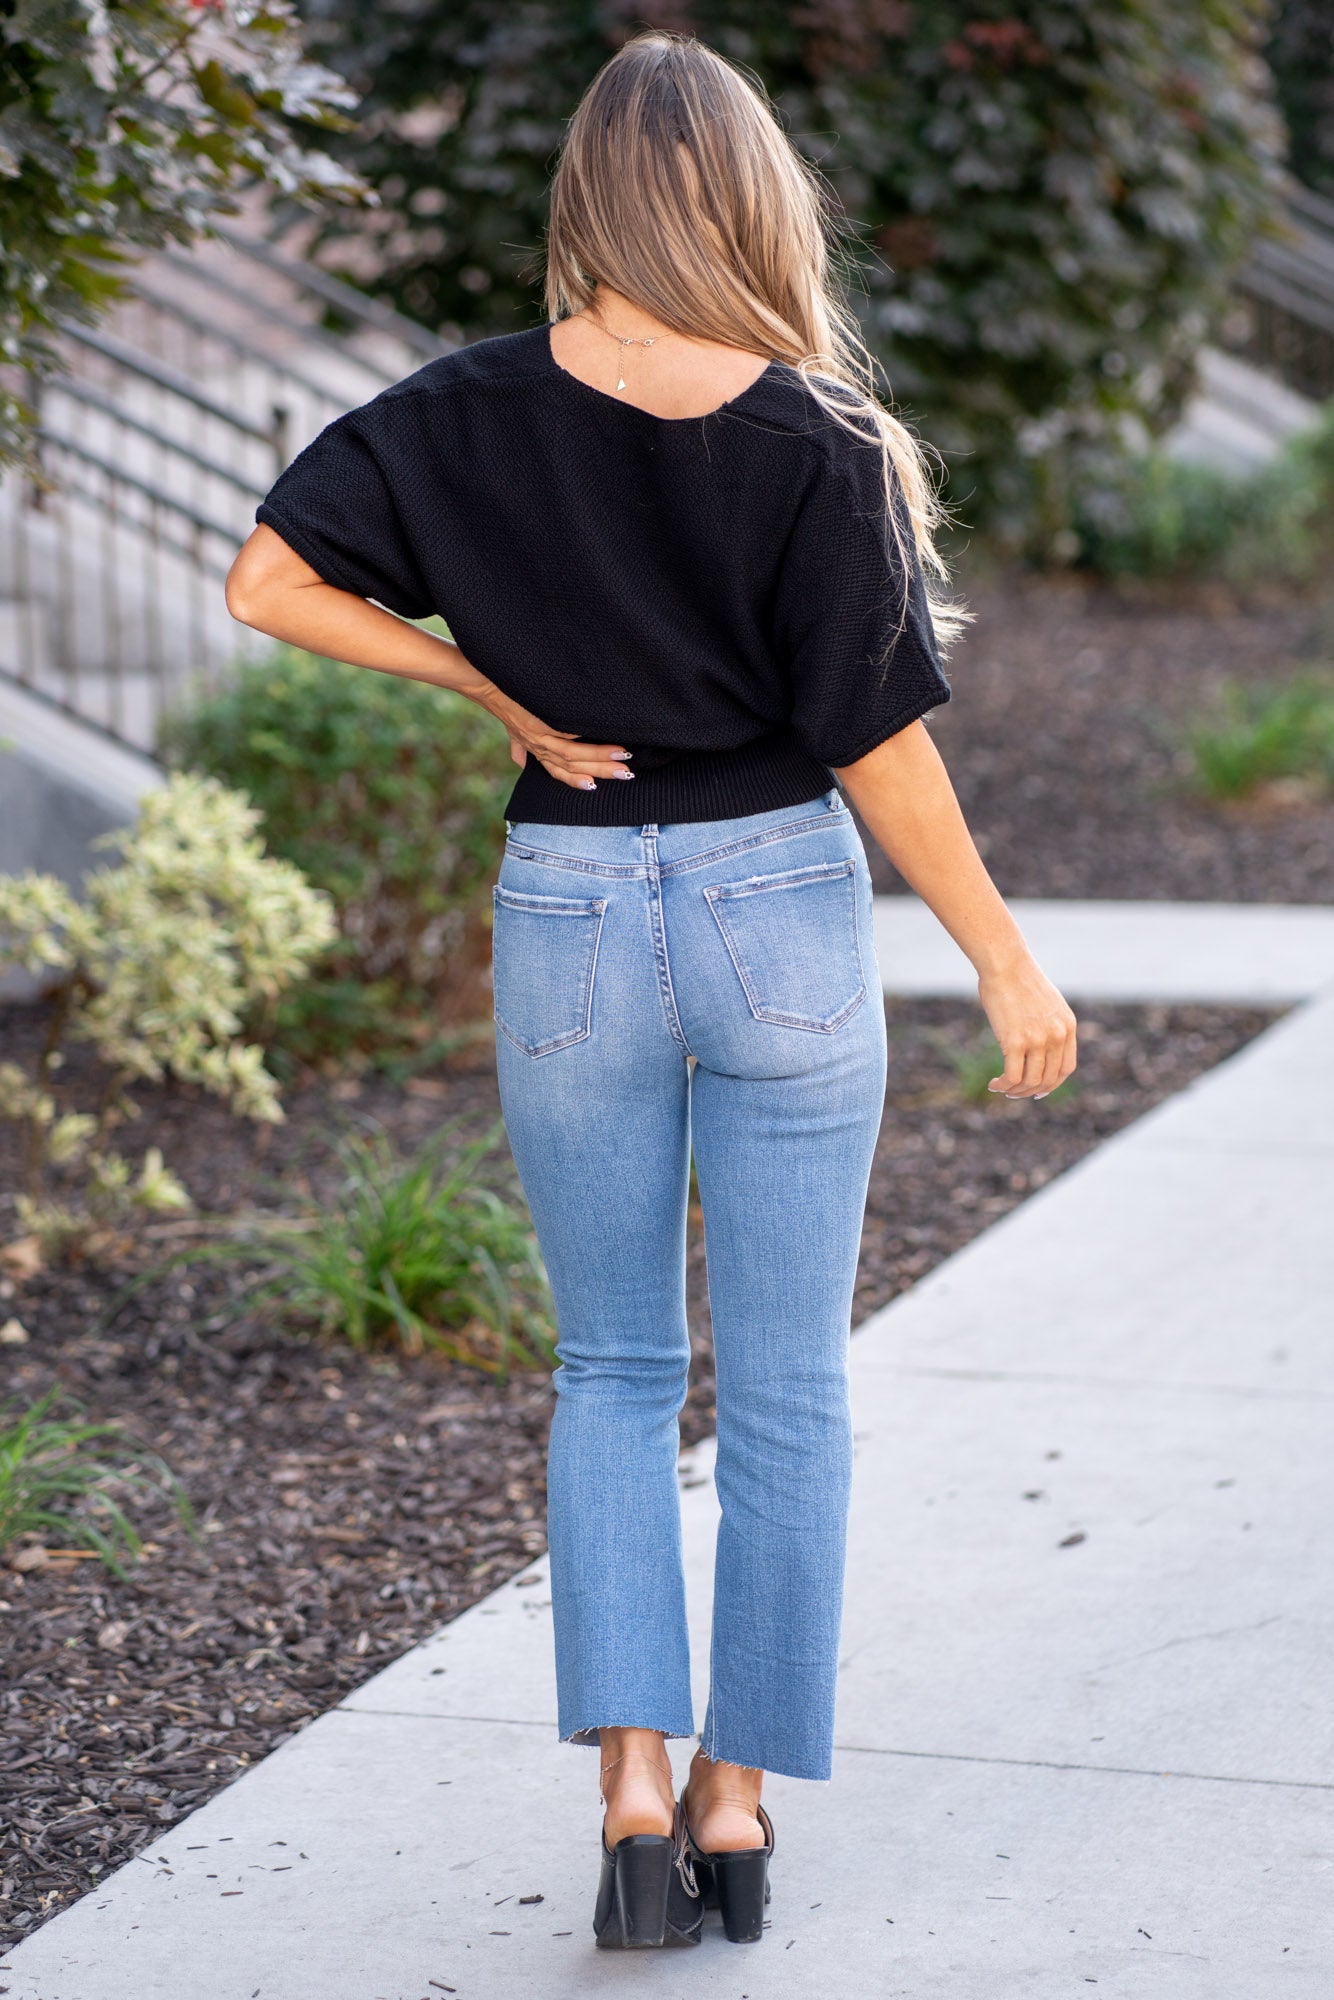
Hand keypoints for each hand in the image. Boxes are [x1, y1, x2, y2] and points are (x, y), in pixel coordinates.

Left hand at [485, 691, 632, 791]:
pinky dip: (586, 731)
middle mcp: (538, 745)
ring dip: (600, 755)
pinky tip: (605, 729)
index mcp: (536, 749)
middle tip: (626, 774)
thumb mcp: (510, 730)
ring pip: (573, 751)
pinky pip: (567, 727)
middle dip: (602, 770)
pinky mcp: (540, 717)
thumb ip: (518, 747)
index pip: (558, 772)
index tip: (595, 787)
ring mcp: (539, 732)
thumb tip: (520, 761)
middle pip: (572, 765)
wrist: (484, 684)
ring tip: (623, 754)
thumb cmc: (503, 703)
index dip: (577, 781)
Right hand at [977, 957, 1076, 1100]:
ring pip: (1030, 1081)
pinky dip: (1003, 1085)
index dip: (1053, 1084)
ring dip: (1015, 1090)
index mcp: (1067, 1026)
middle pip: (1048, 1079)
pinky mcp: (1015, 1041)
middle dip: (1030, 1091)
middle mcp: (1057, 1036)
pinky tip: (994, 1084)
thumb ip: (1047, 1024)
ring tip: (1001, 1088)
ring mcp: (1037, 1040)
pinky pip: (1012, 1075)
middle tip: (1014, 1093)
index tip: (1038, 1090)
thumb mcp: (1045, 1003)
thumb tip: (1036, 1045)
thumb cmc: (1018, 979)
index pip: (1066, 1068)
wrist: (1005, 964)